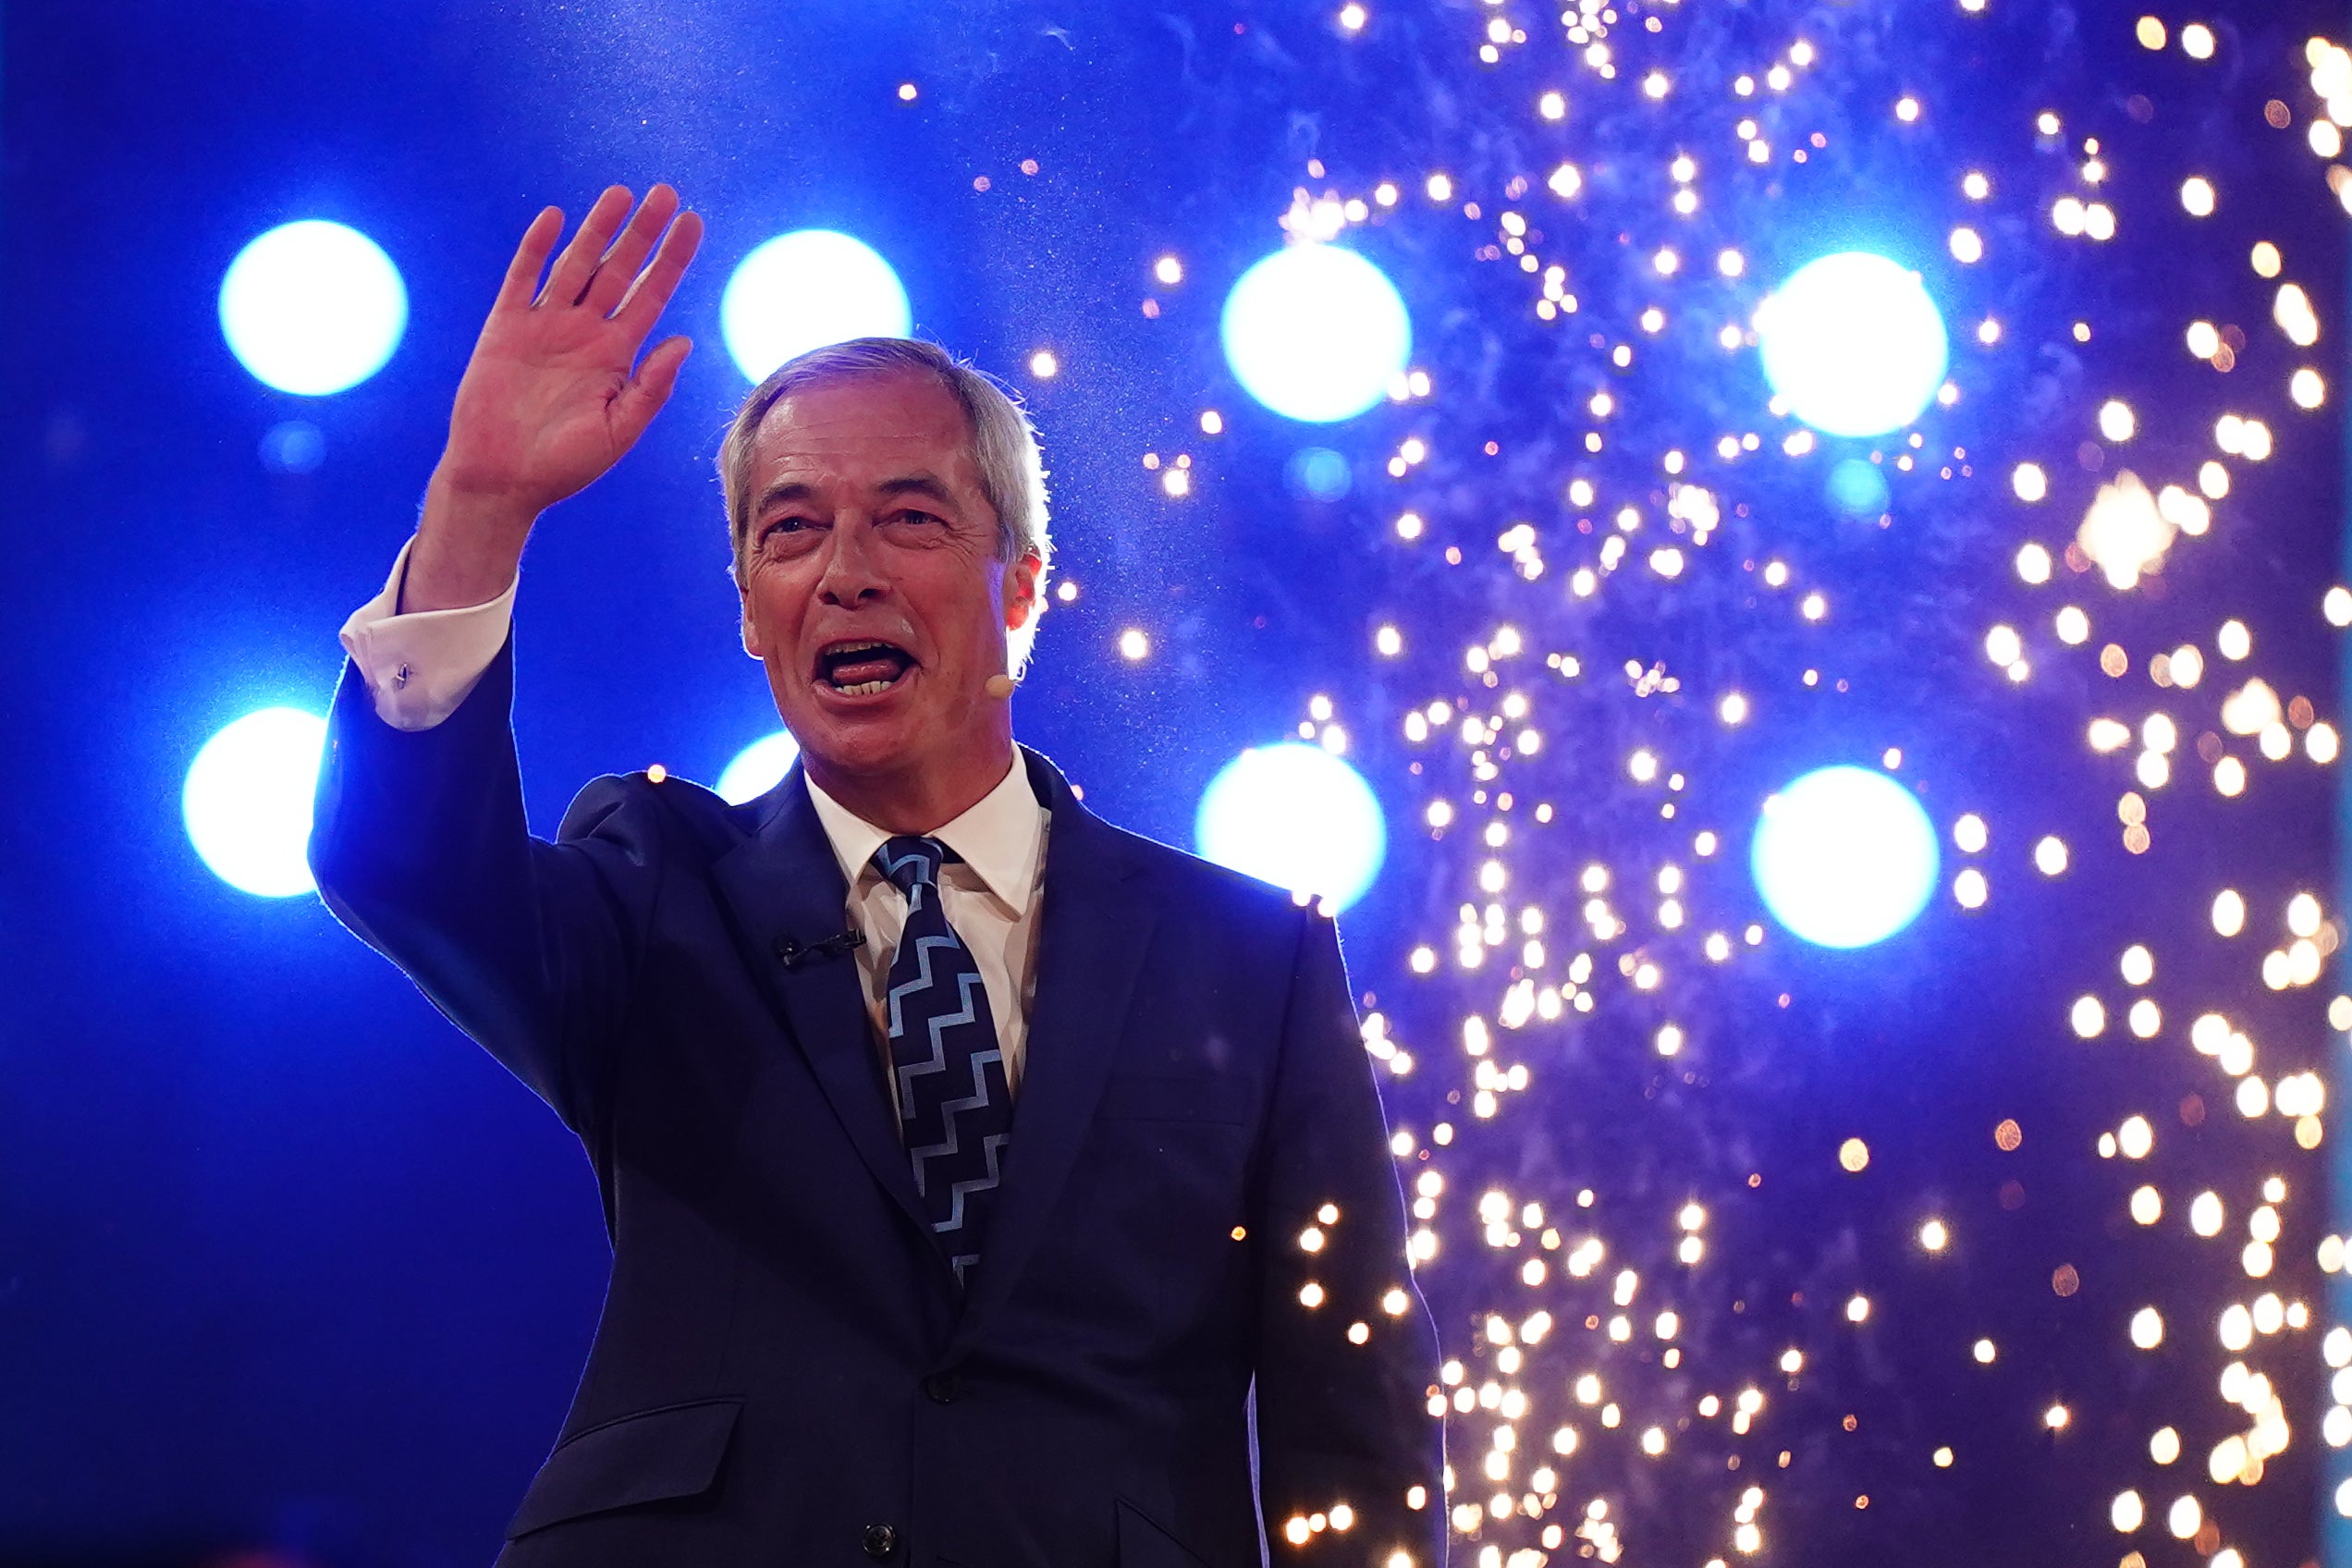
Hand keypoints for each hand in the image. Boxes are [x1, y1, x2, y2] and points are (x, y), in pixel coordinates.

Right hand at [407, 185, 704, 610]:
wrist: (502, 481)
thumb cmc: (565, 466)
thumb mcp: (620, 430)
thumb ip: (652, 387)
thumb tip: (684, 341)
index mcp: (617, 356)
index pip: (652, 295)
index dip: (672, 259)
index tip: (693, 223)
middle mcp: (584, 333)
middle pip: (620, 270)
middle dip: (643, 233)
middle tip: (667, 193)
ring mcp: (545, 326)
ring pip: (577, 265)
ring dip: (598, 229)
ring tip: (621, 194)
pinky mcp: (505, 328)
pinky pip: (522, 279)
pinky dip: (536, 249)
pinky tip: (554, 219)